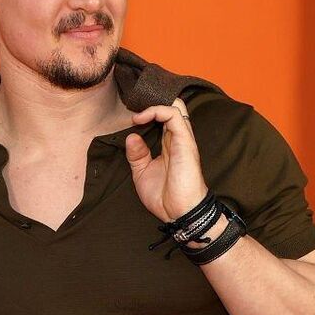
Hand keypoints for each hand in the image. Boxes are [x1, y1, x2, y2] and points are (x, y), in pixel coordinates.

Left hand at [124, 96, 208, 222]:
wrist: (179, 213)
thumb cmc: (164, 197)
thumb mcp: (142, 173)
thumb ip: (137, 154)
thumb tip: (131, 136)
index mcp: (169, 144)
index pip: (164, 116)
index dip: (148, 110)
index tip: (130, 116)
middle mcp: (177, 138)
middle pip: (172, 106)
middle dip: (152, 101)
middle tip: (133, 107)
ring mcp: (182, 138)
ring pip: (175, 105)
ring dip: (153, 104)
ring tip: (136, 114)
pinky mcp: (184, 141)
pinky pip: (173, 115)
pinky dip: (156, 110)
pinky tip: (141, 119)